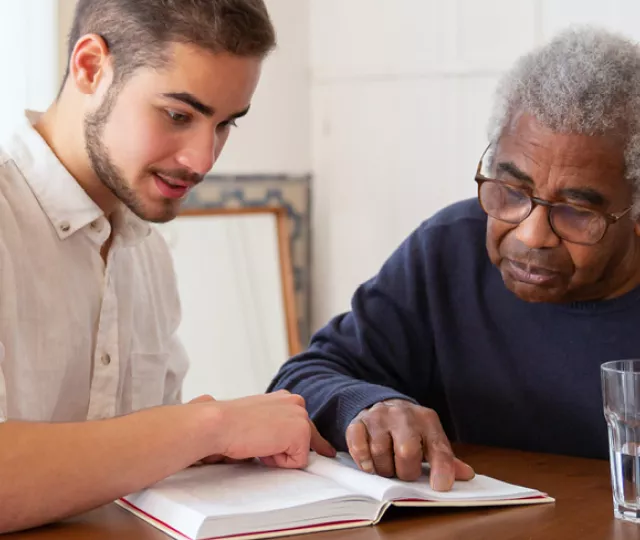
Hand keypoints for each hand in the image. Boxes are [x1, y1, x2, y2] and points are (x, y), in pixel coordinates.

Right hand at [192, 392, 334, 468]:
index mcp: (286, 398)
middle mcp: (297, 402)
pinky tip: (263, 448)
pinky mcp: (301, 432)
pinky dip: (280, 462)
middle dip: (289, 449)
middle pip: (309, 438)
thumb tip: (286, 444)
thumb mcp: (258, 419)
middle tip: (262, 443)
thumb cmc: (230, 424)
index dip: (305, 442)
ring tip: (259, 443)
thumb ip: (275, 425)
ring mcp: (300, 416)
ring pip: (301, 451)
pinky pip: (298, 462)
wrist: (220, 423)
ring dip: (280, 455)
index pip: (303, 424)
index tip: (323, 450)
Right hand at [346, 399, 473, 489]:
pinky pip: (358, 446)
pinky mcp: (358, 421)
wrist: (384, 406)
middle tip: (404, 472)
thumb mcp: (431, 440)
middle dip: (405, 471)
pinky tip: (370, 463)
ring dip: (384, 469)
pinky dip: (363, 461)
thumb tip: (467, 475)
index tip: (440, 486)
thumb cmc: (411, 431)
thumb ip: (446, 459)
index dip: (441, 470)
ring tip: (387, 465)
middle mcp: (403, 414)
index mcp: (427, 420)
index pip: (439, 448)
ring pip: (380, 452)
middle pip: (406, 452)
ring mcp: (378, 416)